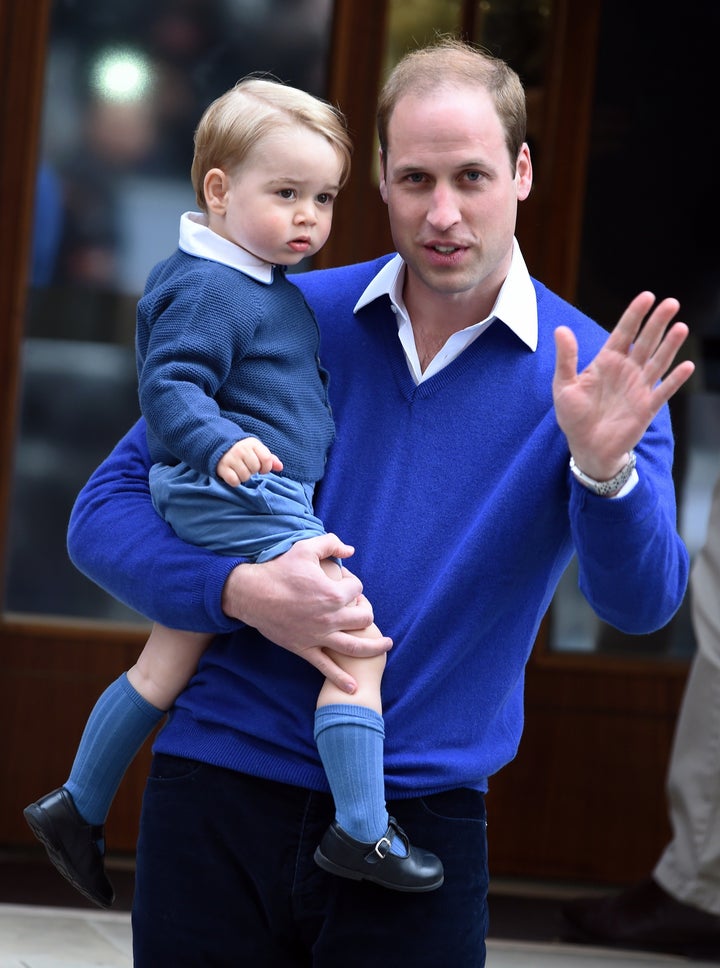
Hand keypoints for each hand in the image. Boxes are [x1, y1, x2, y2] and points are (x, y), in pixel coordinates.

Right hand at [217, 437, 282, 485]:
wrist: (219, 445)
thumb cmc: (243, 450)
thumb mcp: (257, 450)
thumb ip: (269, 458)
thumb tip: (280, 467)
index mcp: (253, 444)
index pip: (266, 459)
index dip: (266, 468)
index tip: (261, 468)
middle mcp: (241, 449)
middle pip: (255, 469)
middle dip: (253, 471)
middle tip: (248, 467)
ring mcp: (231, 458)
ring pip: (245, 476)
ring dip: (244, 477)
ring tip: (240, 470)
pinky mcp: (222, 467)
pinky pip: (234, 481)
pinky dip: (235, 481)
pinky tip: (233, 475)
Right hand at [221, 534, 391, 693]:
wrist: (251, 594)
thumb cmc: (279, 569)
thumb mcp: (305, 548)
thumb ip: (331, 544)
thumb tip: (351, 550)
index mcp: (333, 593)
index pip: (357, 589)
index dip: (353, 583)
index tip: (344, 582)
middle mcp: (330, 617)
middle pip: (364, 618)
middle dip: (366, 611)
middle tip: (361, 608)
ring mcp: (319, 636)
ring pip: (355, 646)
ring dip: (374, 647)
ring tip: (386, 645)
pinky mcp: (305, 648)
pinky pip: (326, 667)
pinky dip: (341, 678)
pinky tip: (354, 687)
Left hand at [553, 292, 694, 479]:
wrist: (586, 447)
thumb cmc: (574, 417)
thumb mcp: (564, 385)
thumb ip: (566, 358)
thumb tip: (561, 329)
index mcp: (606, 362)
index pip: (623, 333)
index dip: (634, 315)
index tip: (647, 297)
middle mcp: (626, 371)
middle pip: (645, 342)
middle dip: (657, 323)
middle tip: (671, 303)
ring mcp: (638, 388)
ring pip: (657, 361)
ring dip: (670, 345)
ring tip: (681, 327)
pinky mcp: (647, 407)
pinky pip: (663, 391)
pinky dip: (675, 379)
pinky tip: (687, 366)